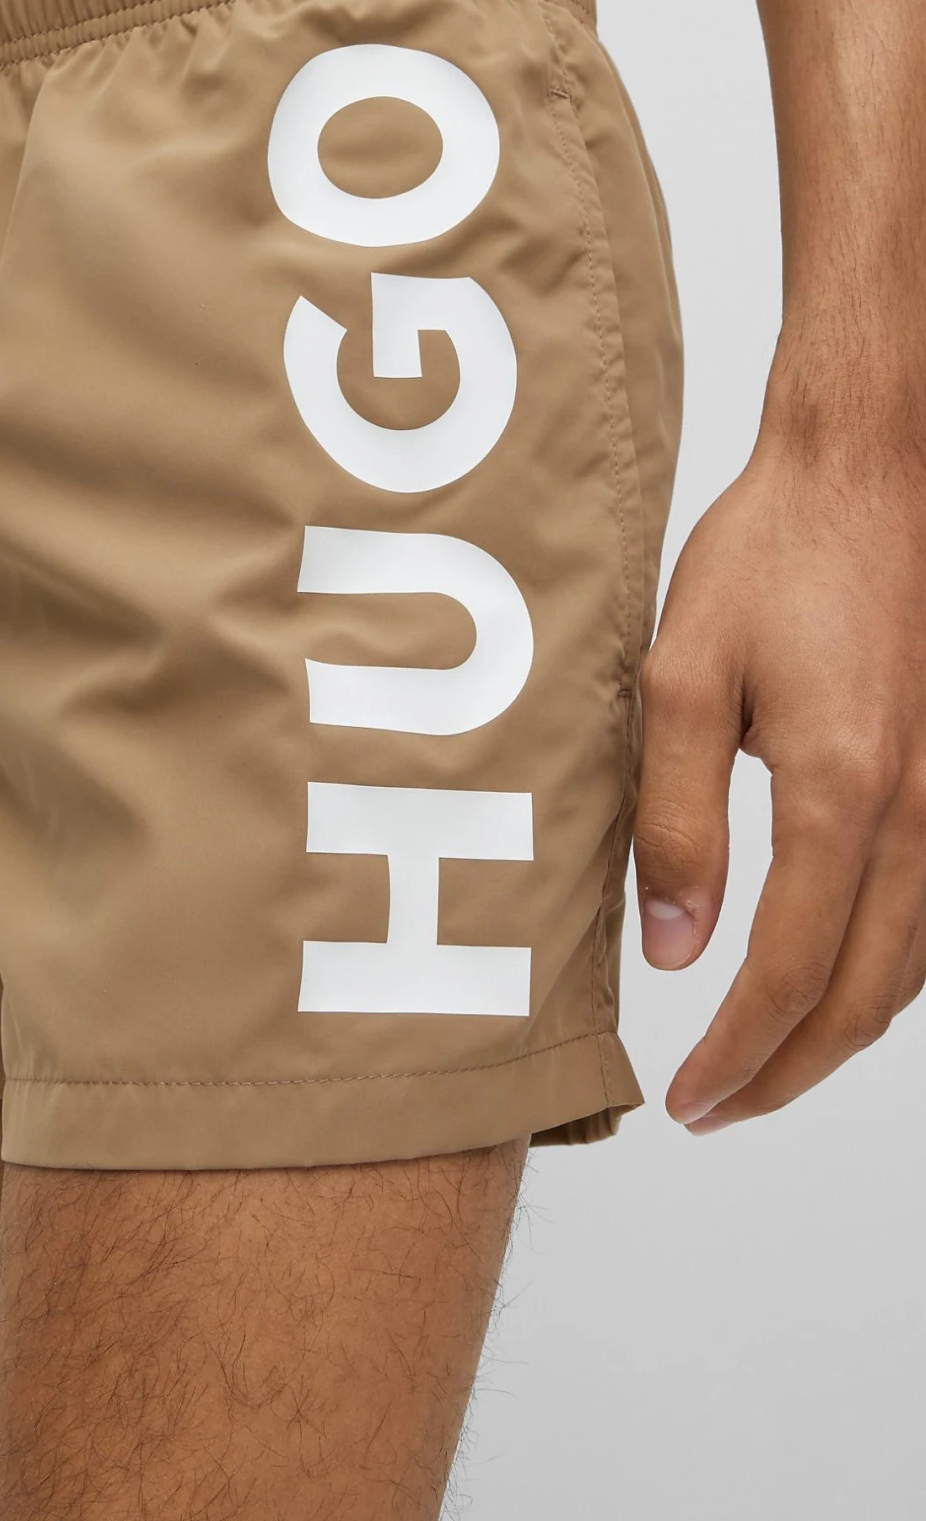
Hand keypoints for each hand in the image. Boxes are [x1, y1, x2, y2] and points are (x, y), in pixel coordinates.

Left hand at [634, 432, 925, 1132]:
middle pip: (861, 998)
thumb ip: (677, 820)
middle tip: (720, 1108)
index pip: (787, 978)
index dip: (736, 1057)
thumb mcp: (683, 678)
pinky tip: (843, 976)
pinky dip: (888, 972)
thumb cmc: (774, 554)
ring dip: (840, 1032)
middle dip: (789, 1072)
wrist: (875, 471)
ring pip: (912, 967)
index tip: (688, 1100)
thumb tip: (677, 949)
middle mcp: (918, 815)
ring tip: (769, 1062)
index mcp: (841, 796)